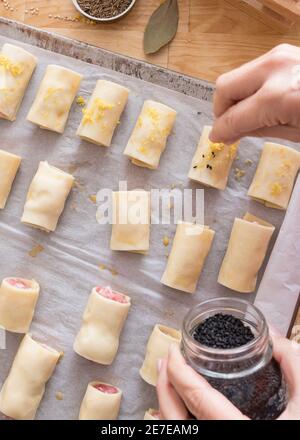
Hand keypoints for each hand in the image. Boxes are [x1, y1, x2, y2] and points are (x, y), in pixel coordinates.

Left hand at [156, 336, 299, 419]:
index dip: (179, 371)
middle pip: (174, 419)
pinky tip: (183, 406)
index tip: (174, 351)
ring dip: (167, 403)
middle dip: (164, 386)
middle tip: (166, 361)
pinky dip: (178, 418)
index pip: (197, 399)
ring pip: (176, 430)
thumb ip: (293, 367)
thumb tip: (275, 341)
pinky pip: (187, 435)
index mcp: (236, 430)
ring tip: (169, 379)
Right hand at [210, 44, 299, 143]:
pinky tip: (258, 101)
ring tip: (247, 115)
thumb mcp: (295, 132)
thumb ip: (258, 130)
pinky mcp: (282, 52)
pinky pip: (251, 71)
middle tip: (230, 125)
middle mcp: (273, 70)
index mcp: (277, 97)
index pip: (232, 117)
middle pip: (224, 88)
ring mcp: (277, 56)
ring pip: (235, 77)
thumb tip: (231, 133)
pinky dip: (248, 87)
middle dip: (222, 109)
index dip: (221, 131)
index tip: (217, 138)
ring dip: (234, 97)